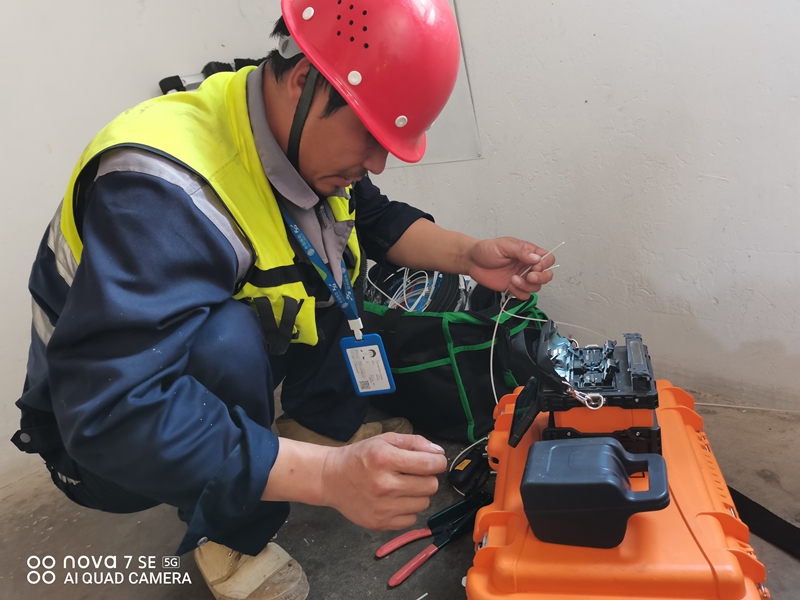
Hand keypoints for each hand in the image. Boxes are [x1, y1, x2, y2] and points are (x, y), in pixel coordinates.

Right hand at [320, 434, 446, 529]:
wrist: (331, 479)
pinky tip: (395, 501)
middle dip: (427, 477)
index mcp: (385, 460)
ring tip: (402, 487)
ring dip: (418, 494)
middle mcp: (385, 485)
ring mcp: (382, 508)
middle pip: (431, 486)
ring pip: (424, 503)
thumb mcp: (384, 440)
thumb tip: (438, 453)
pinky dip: (408, 510)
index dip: (438, 462)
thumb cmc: (359, 457)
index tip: (434, 461)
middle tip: (413, 474)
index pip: (429, 465)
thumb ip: (414, 442)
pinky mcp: (380, 524)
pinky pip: (412, 519)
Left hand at [467, 237, 555, 298]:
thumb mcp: (504, 246)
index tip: (535, 266)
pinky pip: (524, 295)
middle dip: (541, 278)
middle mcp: (527, 266)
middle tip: (529, 277)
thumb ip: (520, 251)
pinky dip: (519, 293)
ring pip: (536, 287)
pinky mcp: (513, 287)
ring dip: (527, 286)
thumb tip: (536, 258)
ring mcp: (521, 277)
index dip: (545, 265)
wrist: (472, 262)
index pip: (548, 259)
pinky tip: (510, 286)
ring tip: (513, 279)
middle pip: (547, 275)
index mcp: (528, 253)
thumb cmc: (486, 250)